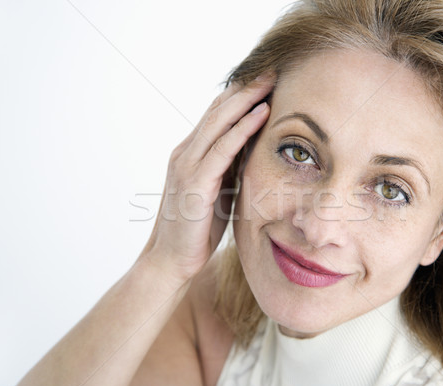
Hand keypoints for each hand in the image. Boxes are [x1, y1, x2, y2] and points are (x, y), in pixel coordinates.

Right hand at [138, 72, 274, 281]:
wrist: (170, 261)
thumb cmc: (196, 229)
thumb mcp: (217, 192)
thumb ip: (228, 170)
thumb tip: (252, 153)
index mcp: (190, 154)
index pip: (216, 115)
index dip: (239, 95)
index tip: (264, 80)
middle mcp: (186, 153)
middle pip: (218, 110)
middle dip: (246, 88)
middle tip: (271, 69)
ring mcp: (188, 165)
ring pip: (219, 122)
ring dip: (247, 99)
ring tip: (271, 80)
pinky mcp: (195, 182)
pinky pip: (223, 148)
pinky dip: (243, 128)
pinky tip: (261, 113)